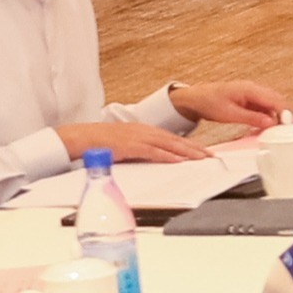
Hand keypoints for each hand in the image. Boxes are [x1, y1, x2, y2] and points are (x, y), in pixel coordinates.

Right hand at [55, 118, 204, 163]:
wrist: (81, 137)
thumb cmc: (101, 143)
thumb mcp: (127, 145)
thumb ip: (142, 151)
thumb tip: (157, 161)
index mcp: (144, 131)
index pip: (173, 138)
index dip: (190, 145)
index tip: (205, 152)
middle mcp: (144, 131)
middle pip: (176, 140)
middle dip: (195, 148)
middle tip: (212, 156)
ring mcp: (138, 137)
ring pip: (169, 145)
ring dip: (187, 152)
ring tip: (202, 159)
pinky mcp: (130, 145)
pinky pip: (153, 151)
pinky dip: (167, 156)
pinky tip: (178, 161)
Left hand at [172, 80, 289, 132]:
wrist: (196, 99)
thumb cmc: (208, 102)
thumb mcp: (230, 114)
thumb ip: (252, 118)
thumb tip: (270, 123)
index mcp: (250, 89)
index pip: (276, 100)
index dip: (285, 113)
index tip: (289, 126)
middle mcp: (254, 89)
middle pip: (278, 101)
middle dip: (283, 116)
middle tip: (284, 131)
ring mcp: (253, 93)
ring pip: (273, 105)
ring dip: (275, 118)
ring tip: (273, 132)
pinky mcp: (251, 99)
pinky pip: (265, 108)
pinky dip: (267, 117)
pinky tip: (264, 127)